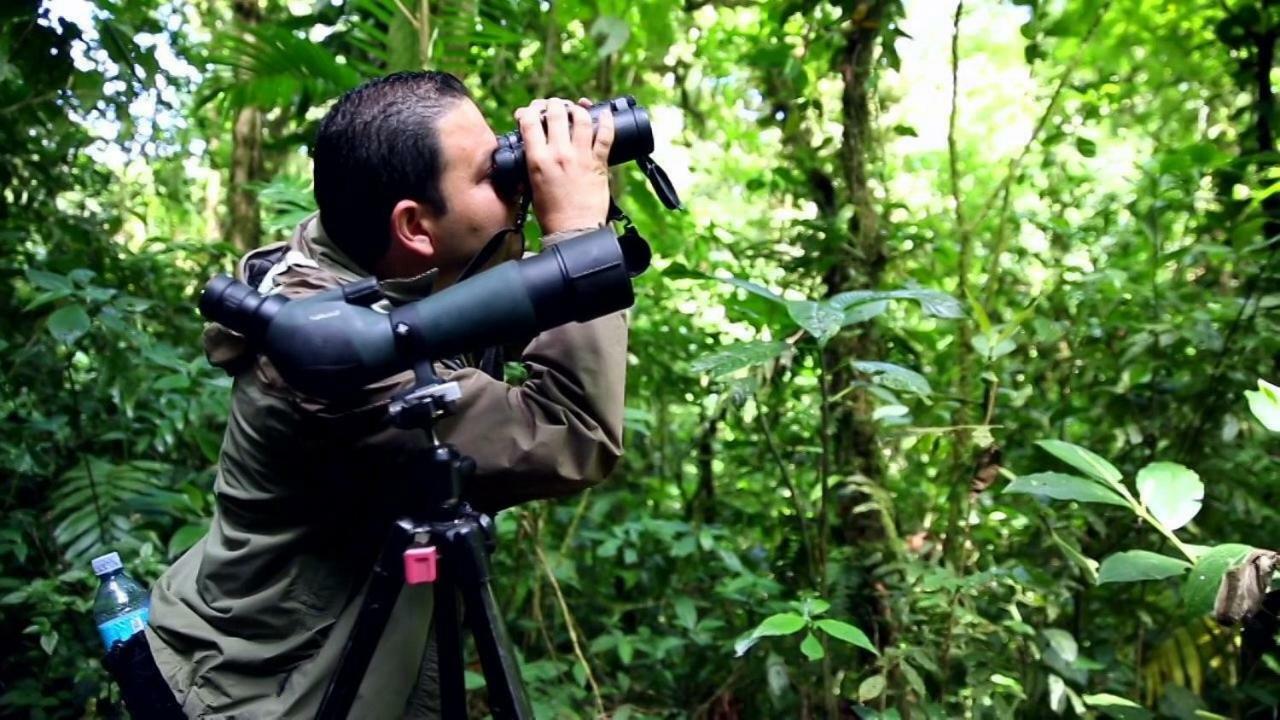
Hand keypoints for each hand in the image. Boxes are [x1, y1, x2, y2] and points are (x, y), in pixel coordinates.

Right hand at [514, 97, 613, 235]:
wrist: (574, 230)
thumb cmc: (551, 213)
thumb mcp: (532, 185)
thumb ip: (533, 163)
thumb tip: (534, 149)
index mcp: (538, 159)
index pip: (529, 122)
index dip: (528, 111)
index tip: (530, 112)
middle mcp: (559, 153)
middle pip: (556, 113)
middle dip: (553, 104)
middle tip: (554, 106)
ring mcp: (581, 156)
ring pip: (581, 118)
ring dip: (578, 109)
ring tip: (576, 108)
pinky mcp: (599, 163)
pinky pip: (605, 135)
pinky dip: (606, 121)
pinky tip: (605, 114)